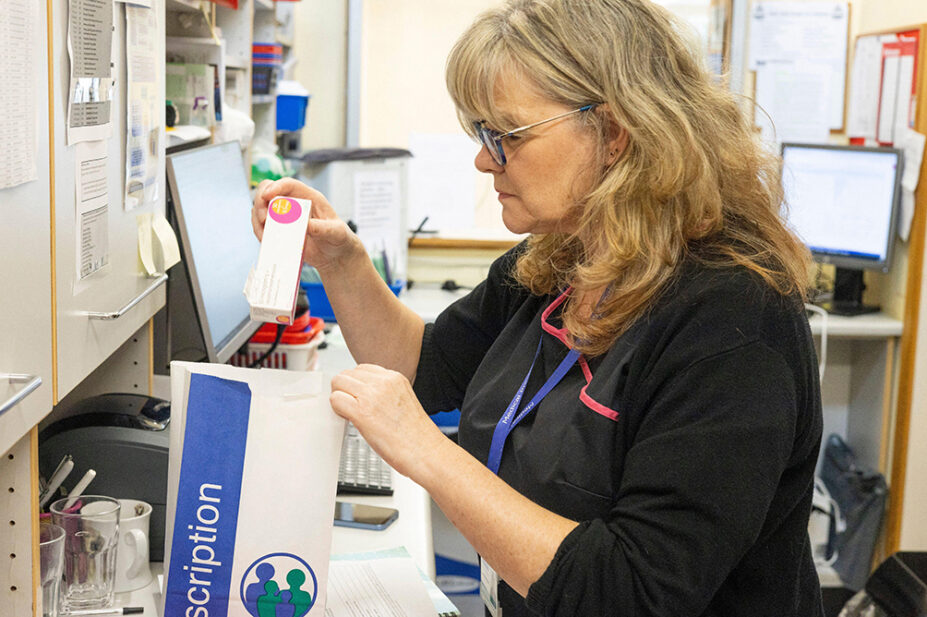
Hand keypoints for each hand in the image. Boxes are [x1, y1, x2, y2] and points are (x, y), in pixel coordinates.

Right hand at [251, 178, 360, 271]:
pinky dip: (259, 231)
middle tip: (264, 219)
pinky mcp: (278, 229)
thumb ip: (323, 228)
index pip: (288, 184)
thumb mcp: (336, 232)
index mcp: (309, 197)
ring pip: (261, 207)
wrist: (335, 255)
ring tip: (265, 234)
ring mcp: (284, 215)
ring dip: (257, 218)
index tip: (267, 196)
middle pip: (268, 190)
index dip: (276, 186)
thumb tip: (306, 225)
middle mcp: (294, 203)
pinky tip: (265, 240)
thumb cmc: (339, 239)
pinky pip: (262, 225)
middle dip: (260, 201)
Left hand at [330, 364, 444, 477]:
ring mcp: (372, 395)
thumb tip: (360, 394)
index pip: (361, 369)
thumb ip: (383, 392)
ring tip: (353, 415)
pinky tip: (351, 421)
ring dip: (340, 399)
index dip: (356, 385)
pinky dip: (338, 410)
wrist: (425, 452)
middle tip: (353, 408)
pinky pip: (335, 400)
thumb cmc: (415, 436)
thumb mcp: (402, 401)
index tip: (359, 399)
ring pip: (338, 383)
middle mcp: (383, 382)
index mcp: (395, 377)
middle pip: (347, 374)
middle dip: (345, 391)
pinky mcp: (362, 412)